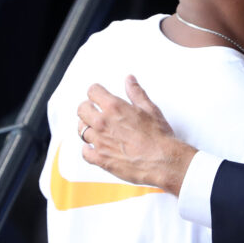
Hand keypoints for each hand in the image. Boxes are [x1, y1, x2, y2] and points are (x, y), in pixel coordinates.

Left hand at [77, 75, 194, 195]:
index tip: (98, 95)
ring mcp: (100, 141)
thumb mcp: (150, 109)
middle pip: (82, 109)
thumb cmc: (158, 137)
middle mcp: (103, 123)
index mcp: (114, 107)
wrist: (163, 161)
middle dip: (88, 108)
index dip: (96, 92)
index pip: (93, 92)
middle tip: (94, 110)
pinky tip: (95, 147)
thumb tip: (130, 81)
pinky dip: (88, 149)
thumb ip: (136, 93)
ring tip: (96, 129)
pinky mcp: (100, 158)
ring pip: (81, 130)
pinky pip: (85, 152)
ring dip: (87, 128)